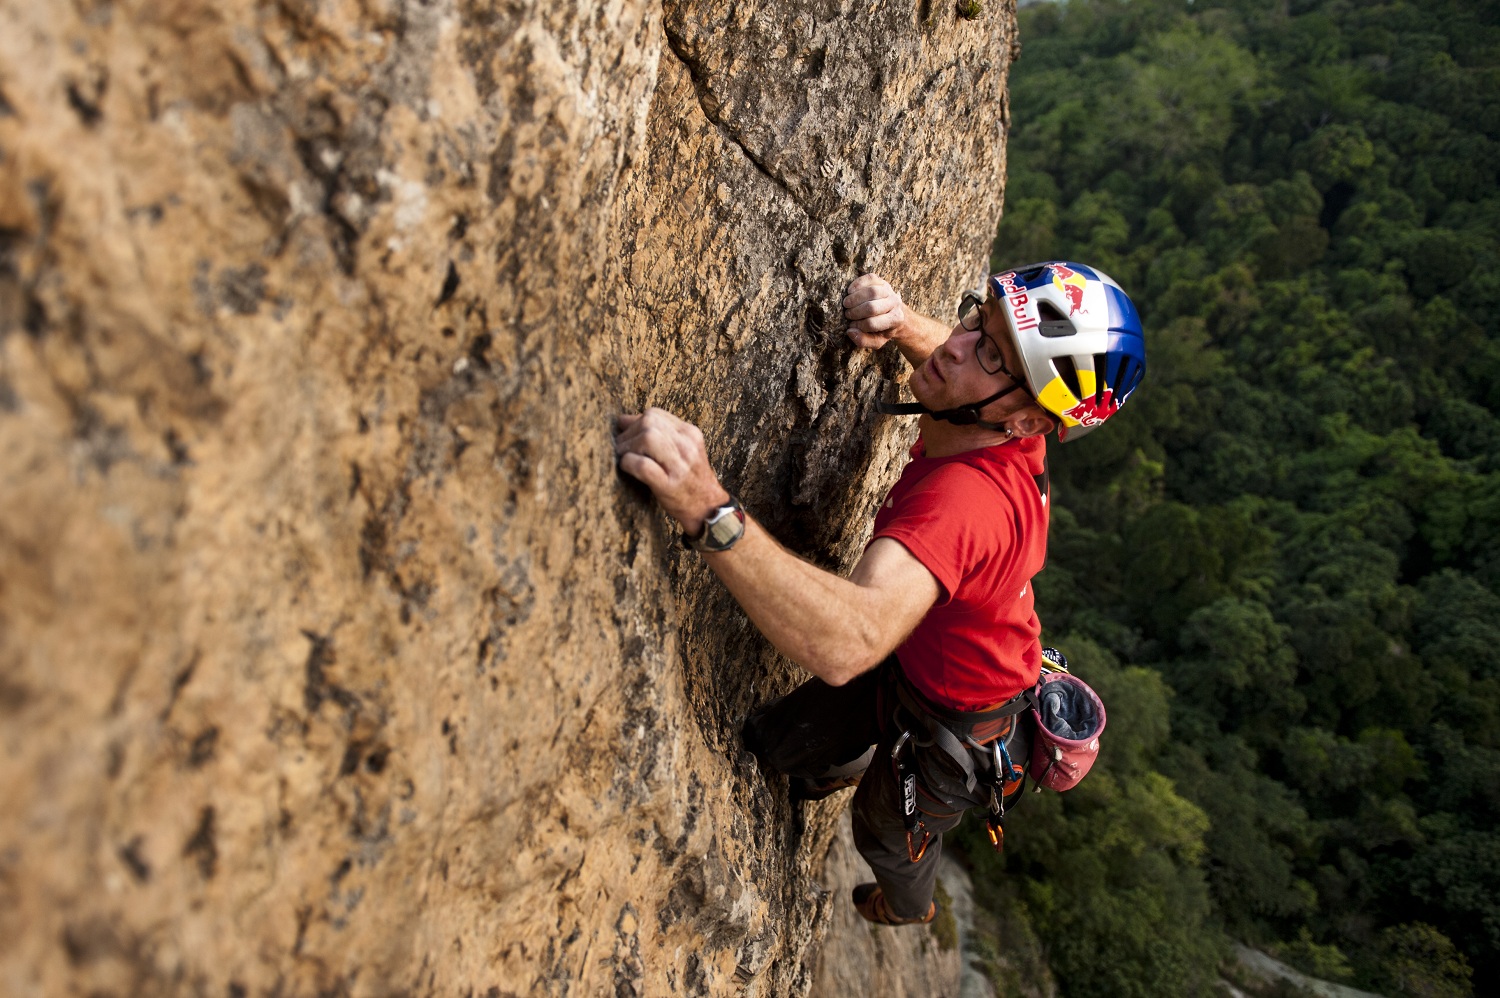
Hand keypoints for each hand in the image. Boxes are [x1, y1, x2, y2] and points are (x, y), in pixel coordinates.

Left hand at [614, 408, 731, 534]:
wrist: (708, 507)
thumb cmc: (688, 478)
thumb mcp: (684, 450)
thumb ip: (662, 435)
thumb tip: (623, 421)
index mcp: (690, 433)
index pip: (654, 414)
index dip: (633, 422)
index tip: (626, 435)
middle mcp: (687, 445)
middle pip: (648, 422)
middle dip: (628, 433)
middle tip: (620, 447)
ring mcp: (679, 465)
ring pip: (647, 438)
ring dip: (627, 446)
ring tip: (623, 456)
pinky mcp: (669, 484)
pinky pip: (642, 465)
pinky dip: (628, 463)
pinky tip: (626, 467)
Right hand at [842, 273, 908, 349]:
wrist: (896, 312)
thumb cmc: (883, 329)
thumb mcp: (876, 341)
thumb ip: (863, 341)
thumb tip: (850, 331)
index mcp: (895, 320)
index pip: (872, 323)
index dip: (858, 325)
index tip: (852, 326)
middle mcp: (895, 304)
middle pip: (871, 307)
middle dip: (855, 312)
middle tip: (848, 314)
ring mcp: (889, 291)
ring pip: (871, 292)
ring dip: (854, 298)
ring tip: (847, 304)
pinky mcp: (882, 281)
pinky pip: (870, 279)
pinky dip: (857, 284)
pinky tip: (850, 291)